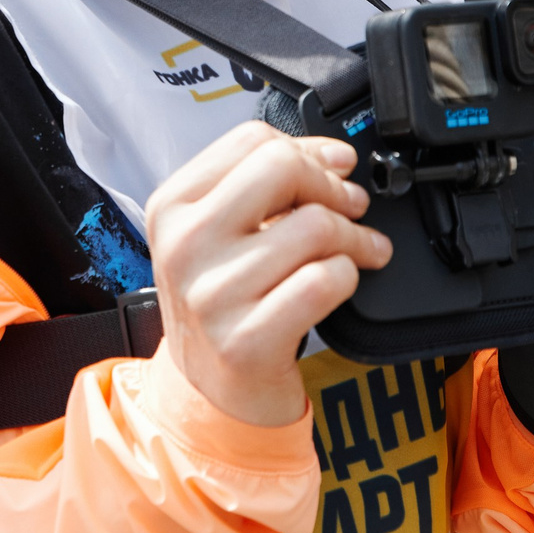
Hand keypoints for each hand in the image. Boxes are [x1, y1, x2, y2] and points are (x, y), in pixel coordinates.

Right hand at [145, 122, 391, 427]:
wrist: (209, 391)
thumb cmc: (223, 302)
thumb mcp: (218, 234)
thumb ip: (265, 185)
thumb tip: (334, 156)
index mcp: (172, 206)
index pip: (252, 141)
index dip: (308, 150)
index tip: (334, 170)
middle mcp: (185, 245)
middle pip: (281, 169)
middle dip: (333, 185)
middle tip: (352, 208)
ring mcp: (212, 294)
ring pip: (315, 227)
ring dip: (355, 238)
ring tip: (360, 251)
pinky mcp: (247, 340)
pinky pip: (324, 282)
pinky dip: (349, 277)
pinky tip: (342, 283)